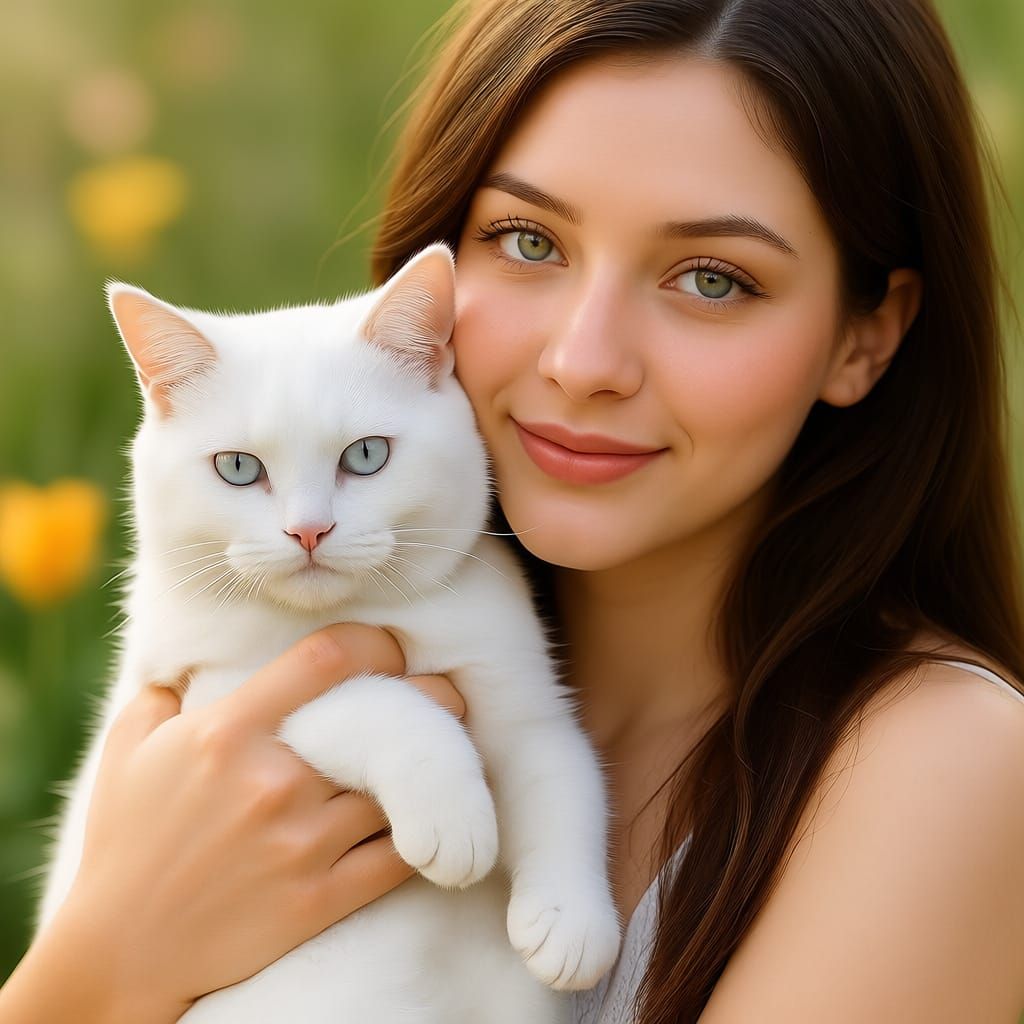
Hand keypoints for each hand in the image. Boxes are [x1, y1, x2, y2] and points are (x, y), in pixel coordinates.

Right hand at [27, 624, 464, 1021]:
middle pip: (386, 722)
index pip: (327, 658)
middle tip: (445, 696)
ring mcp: (302, 843)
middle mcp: (274, 781)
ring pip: (399, 787)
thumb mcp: (128, 750)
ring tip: (449, 749)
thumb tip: (195, 661)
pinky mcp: (320, 900)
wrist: (121, 952)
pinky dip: (425, 831)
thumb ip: (165, 693)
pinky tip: (436, 814)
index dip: (376, 642)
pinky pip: (399, 856)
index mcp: (229, 732)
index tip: (392, 647)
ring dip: (434, 765)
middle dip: (431, 699)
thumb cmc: (124, 841)